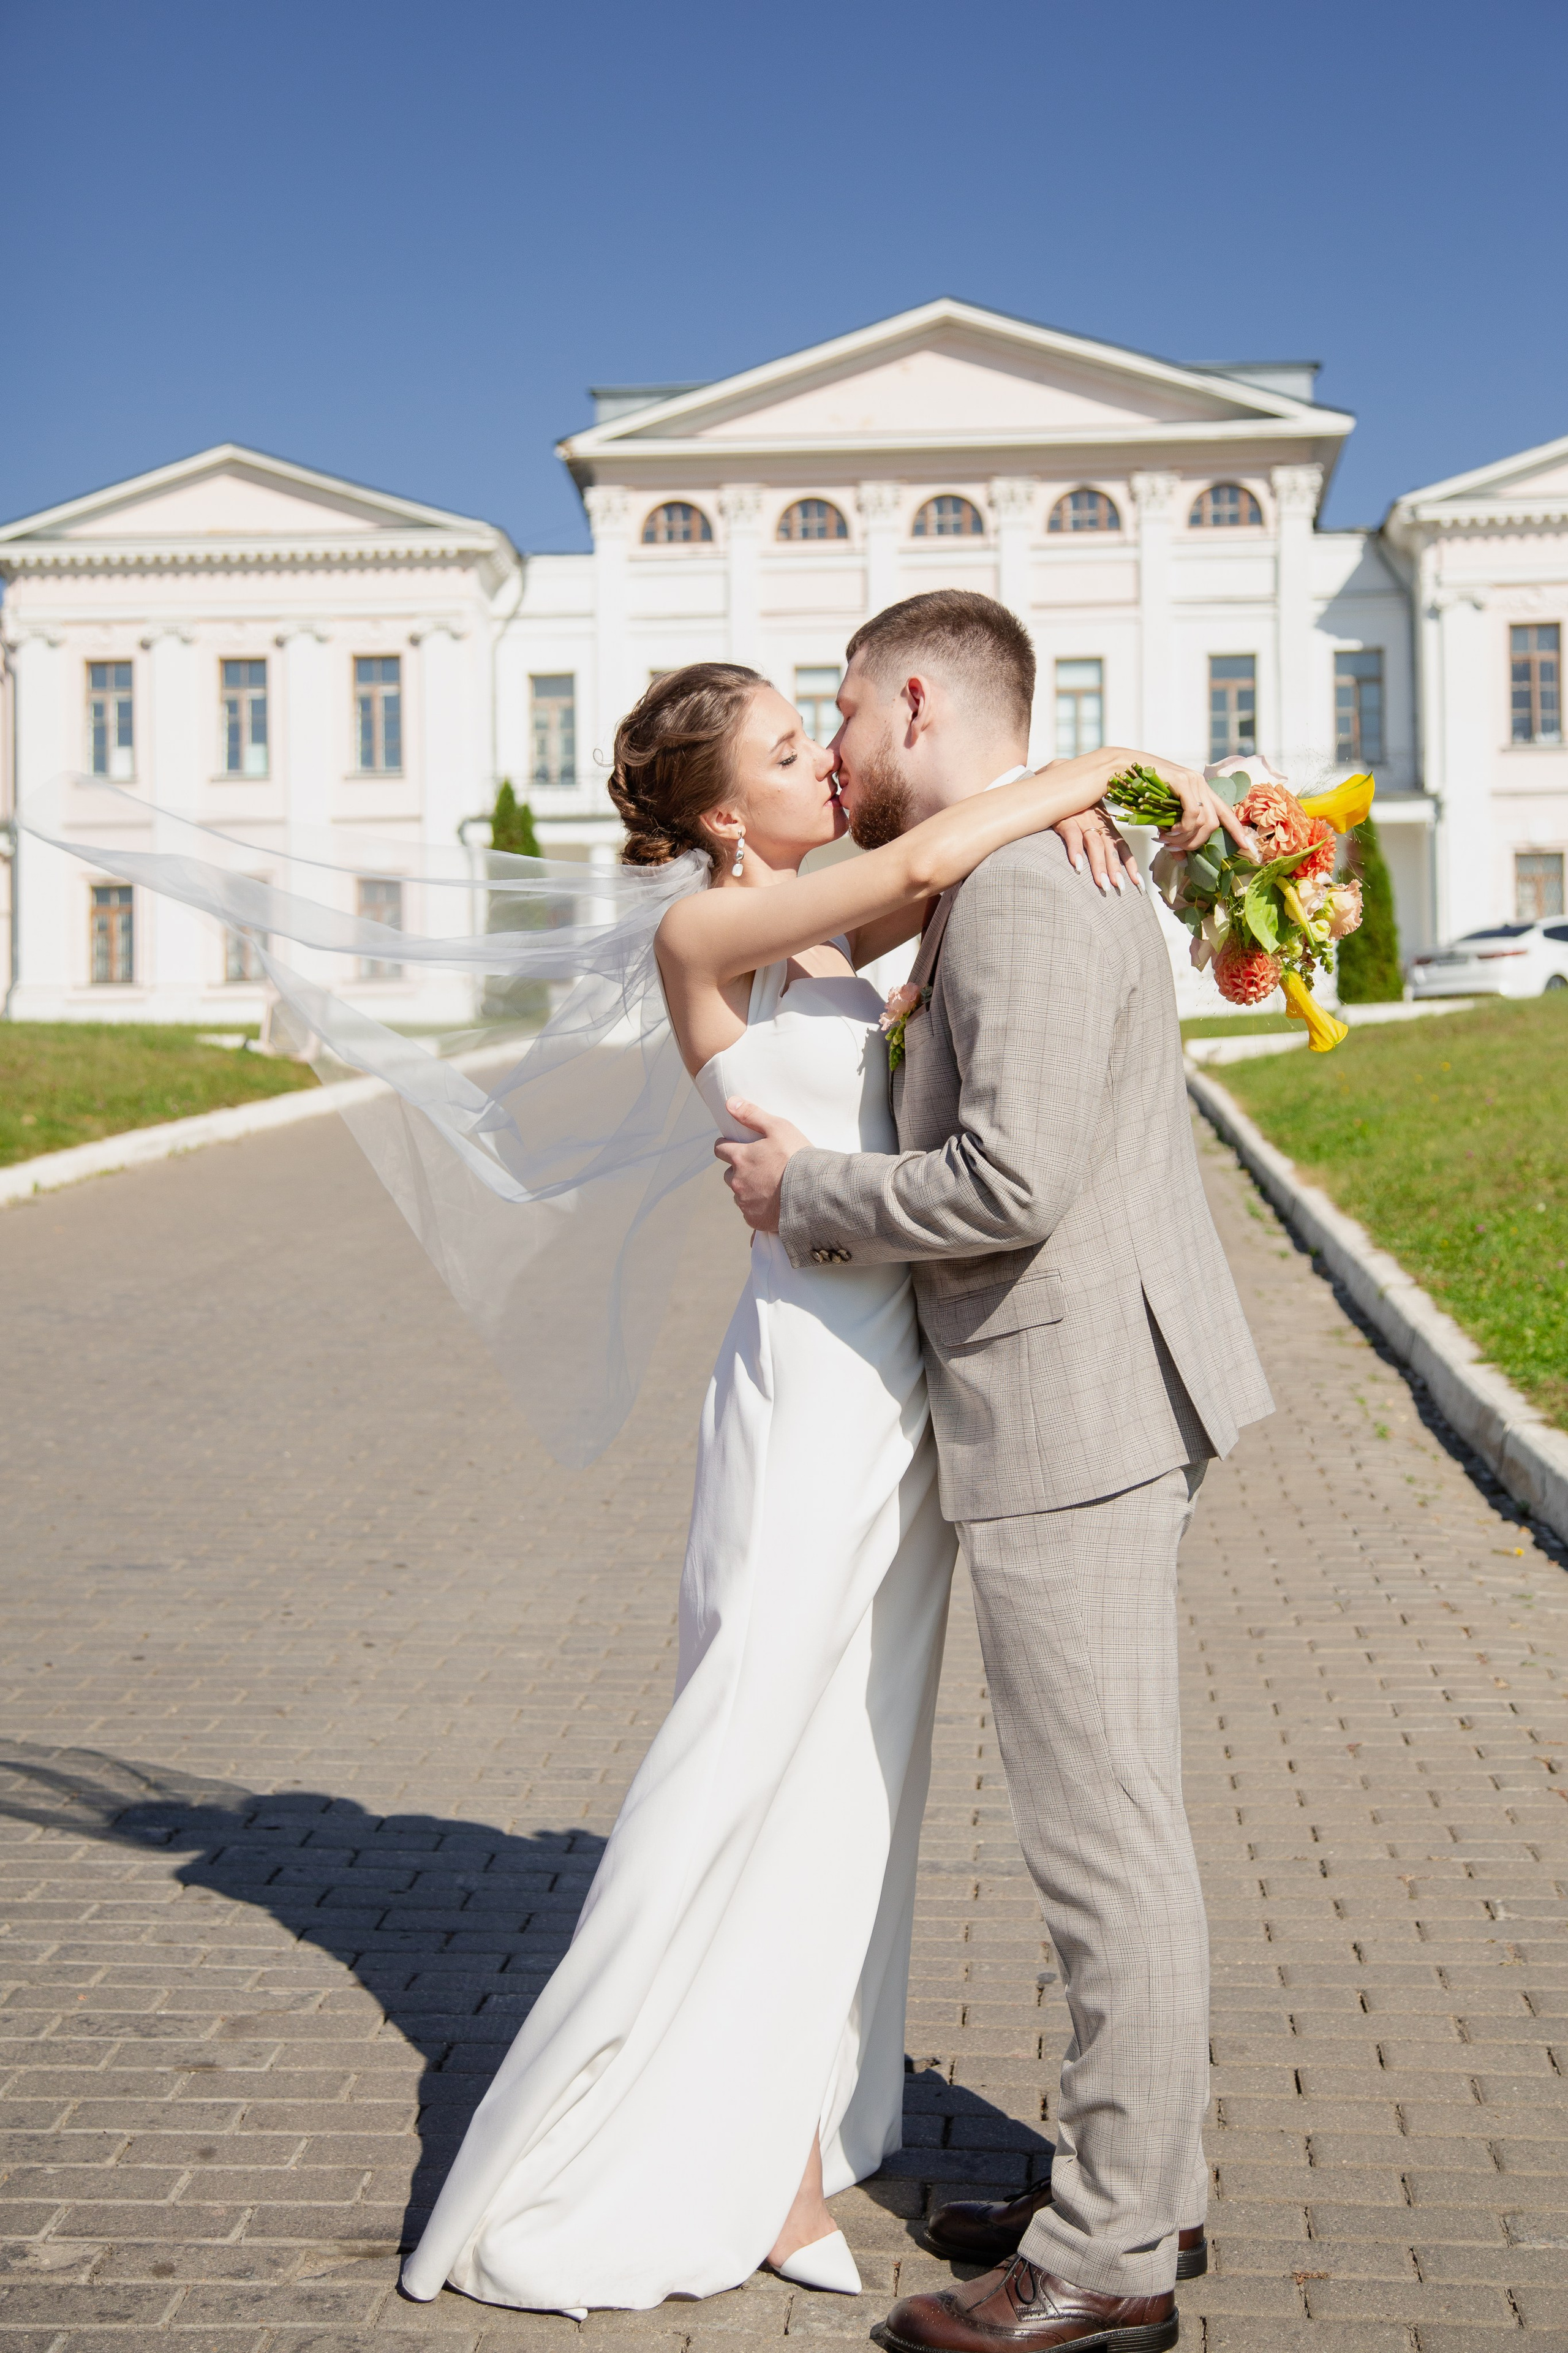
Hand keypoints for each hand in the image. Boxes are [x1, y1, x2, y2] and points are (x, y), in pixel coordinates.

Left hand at [713, 1099, 810, 1233]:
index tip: (734, 1146)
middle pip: (729, 1174)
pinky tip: (774, 1204)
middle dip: (740, 1170)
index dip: (726, 1146)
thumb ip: (752, 1114)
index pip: (720, 1150)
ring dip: (749, 1190)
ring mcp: (745, 1202)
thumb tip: (730, 1103)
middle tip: (761, 1168)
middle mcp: (737, 1181)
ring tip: (771, 1187)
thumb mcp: (778, 1128)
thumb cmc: (797, 1157)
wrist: (813, 1193)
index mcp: (740, 1158)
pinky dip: (758, 1208)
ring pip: (740, 1194)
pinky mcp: (754, 1220)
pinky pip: (750, 1213)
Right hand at [1052, 804, 1142, 894]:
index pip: (1122, 846)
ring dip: (1099, 865)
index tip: (1138, 883)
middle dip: (1116, 869)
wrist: (1058, 786)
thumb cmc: (1073, 806)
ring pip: (1095, 845)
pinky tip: (1077, 866)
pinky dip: (1076, 850)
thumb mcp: (1090, 817)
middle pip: (1110, 849)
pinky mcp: (1065, 820)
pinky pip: (1072, 836)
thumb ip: (1098, 835)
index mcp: (1105, 825)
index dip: (1130, 864)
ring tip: (1103, 884)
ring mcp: (1082, 821)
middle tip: (1121, 889)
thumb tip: (1106, 858)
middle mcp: (1097, 824)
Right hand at [1142, 759, 1255, 859]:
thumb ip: (1175, 836)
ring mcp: (1194, 781)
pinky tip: (1169, 831)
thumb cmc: (1140, 791)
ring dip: (1186, 838)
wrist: (1122, 768)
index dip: (1237, 830)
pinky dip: (1183, 827)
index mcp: (1201, 789)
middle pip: (1214, 823)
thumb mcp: (1161, 818)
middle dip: (1197, 842)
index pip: (1226, 812)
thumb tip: (1182, 860)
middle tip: (1176, 848)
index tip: (1246, 847)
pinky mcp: (1183, 781)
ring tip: (1167, 840)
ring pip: (1204, 821)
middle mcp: (1201, 783)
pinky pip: (1192, 813)